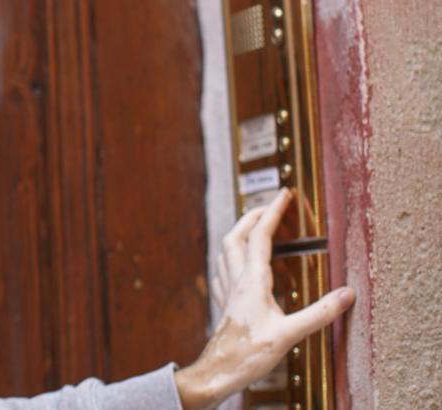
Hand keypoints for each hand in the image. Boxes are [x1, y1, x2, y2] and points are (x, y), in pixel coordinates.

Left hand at [173, 187, 354, 409]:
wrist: (218, 371)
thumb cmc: (249, 354)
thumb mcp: (290, 334)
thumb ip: (320, 313)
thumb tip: (347, 294)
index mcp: (252, 281)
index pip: (261, 236)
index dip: (273, 213)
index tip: (284, 194)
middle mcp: (235, 281)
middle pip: (236, 236)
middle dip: (252, 217)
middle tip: (271, 207)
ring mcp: (226, 291)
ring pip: (226, 251)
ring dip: (240, 234)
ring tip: (256, 229)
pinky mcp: (223, 304)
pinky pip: (222, 272)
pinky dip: (232, 259)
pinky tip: (238, 267)